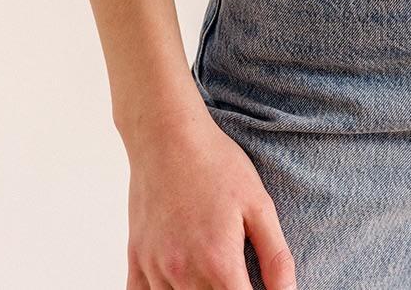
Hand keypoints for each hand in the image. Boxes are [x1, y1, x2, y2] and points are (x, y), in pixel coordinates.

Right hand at [122, 90, 295, 288]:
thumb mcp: (258, 203)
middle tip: (235, 275)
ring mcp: (155, 268)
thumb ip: (275, 256)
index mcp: (218, 263)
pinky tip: (178, 283)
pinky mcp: (136, 258)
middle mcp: (183, 273)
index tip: (255, 288)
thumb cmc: (217, 165)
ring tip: (211, 276)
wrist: (168, 136)